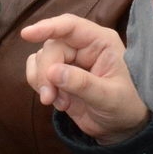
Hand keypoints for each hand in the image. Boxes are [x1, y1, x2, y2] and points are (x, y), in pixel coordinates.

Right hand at [22, 14, 149, 144]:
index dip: (48, 27)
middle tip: (49, 97)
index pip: (71, 26)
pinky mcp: (58, 74)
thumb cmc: (126, 106)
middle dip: (45, 72)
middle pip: (52, 46)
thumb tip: (52, 72)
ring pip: (41, 58)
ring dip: (41, 81)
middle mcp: (83, 46)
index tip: (27, 34)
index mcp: (100, 42)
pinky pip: (37, 71)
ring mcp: (69, 60)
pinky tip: (57, 102)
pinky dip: (39, 86)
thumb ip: (83, 84)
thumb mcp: (110, 97)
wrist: (122, 127)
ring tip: (58, 102)